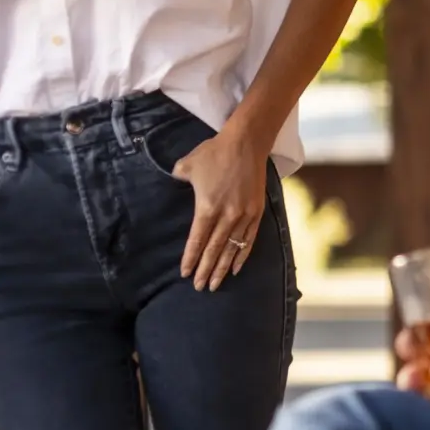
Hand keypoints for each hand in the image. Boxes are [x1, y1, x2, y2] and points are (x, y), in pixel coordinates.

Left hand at [172, 129, 270, 290]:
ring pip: (231, 249)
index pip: (197, 240)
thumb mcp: (188, 165)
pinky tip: (236, 269)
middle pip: (213, 250)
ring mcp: (243, 215)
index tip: (186, 273)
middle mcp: (226, 216)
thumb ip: (178, 177)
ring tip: (216, 284)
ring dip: (222, 268)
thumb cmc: (214, 153)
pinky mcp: (256, 212)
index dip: (191, 258)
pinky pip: (249, 240)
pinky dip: (242, 256)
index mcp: (207, 207)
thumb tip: (173, 181)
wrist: (246, 143)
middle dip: (205, 270)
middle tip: (199, 287)